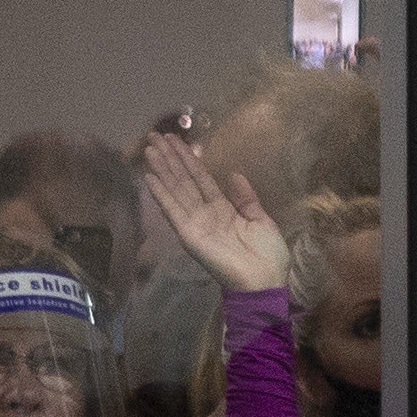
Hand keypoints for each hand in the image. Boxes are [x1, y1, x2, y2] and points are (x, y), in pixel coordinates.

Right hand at [138, 124, 292, 298]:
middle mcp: (204, 212)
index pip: (200, 178)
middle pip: (184, 179)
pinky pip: (173, 210)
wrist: (264, 281)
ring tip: (149, 147)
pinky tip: (150, 177)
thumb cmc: (267, 255)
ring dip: (162, 168)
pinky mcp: (189, 234)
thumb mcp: (261, 219)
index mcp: (222, 208)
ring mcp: (194, 222)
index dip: (188, 158)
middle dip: (170, 157)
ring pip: (175, 189)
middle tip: (155, 135)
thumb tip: (234, 174)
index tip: (176, 140)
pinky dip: (161, 194)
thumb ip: (245, 198)